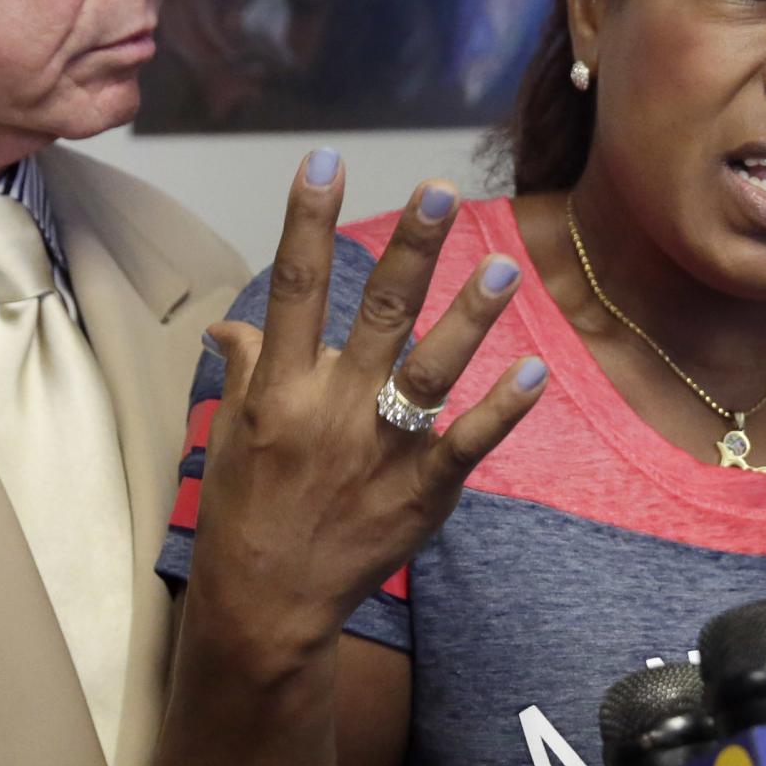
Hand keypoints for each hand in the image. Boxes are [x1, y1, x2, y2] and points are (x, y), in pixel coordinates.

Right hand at [184, 153, 546, 661]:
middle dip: (410, 250)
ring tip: (505, 267)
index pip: (295, 289)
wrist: (267, 603)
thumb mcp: (230, 433)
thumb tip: (232, 322)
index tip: (325, 162)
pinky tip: (535, 369)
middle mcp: (331, 410)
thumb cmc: (244, 510)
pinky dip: (504, 407)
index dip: (308, 223)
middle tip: (439, 191)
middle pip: (377, 316)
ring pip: (432, 371)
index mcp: (278, 389)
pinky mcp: (422, 490)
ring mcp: (381, 450)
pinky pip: (469, 442)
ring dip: (471, 318)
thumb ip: (245, 368)